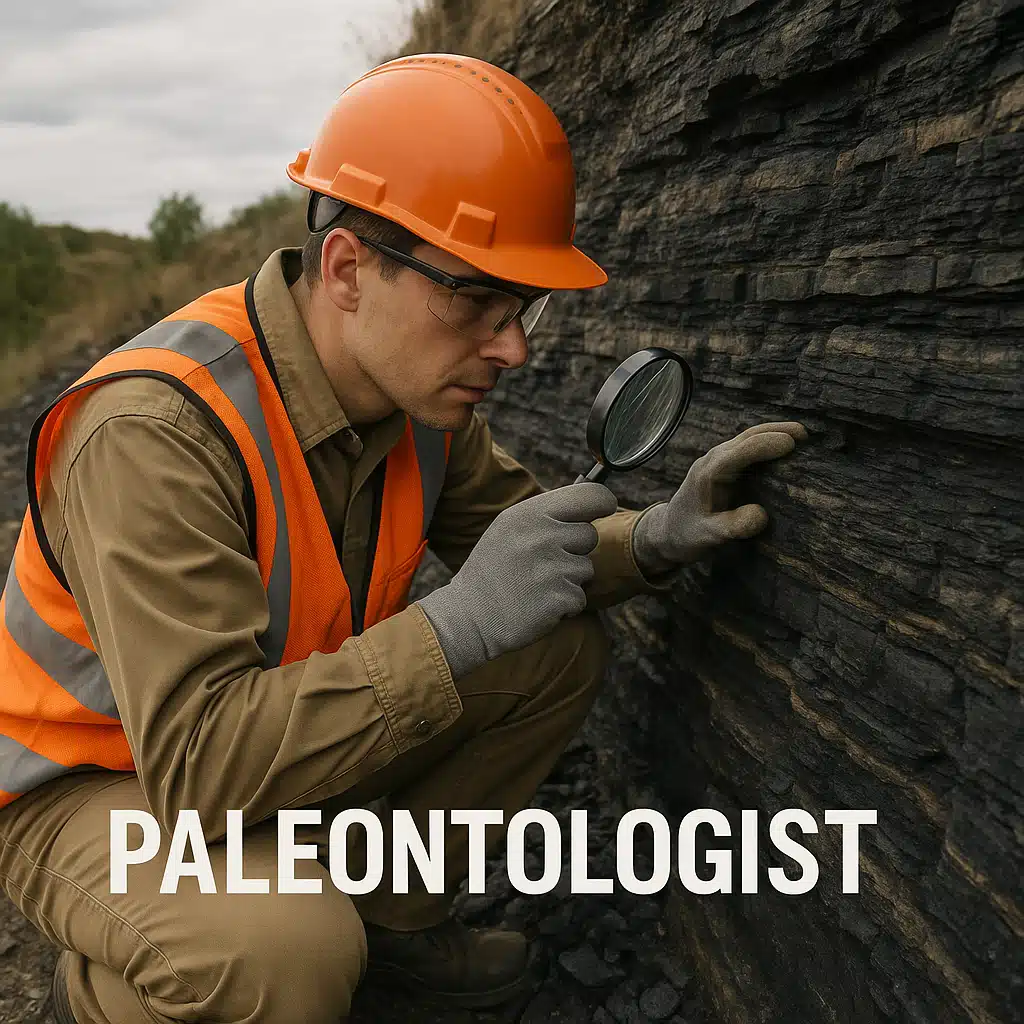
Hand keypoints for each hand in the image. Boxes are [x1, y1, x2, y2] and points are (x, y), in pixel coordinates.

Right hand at [416, 482, 617, 678]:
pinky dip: (564, 606)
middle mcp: (542, 536)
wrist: (468, 618)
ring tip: (536, 586)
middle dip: (574, 551)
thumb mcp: (509, 529)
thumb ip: (545, 515)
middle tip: (543, 564)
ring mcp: (551, 567)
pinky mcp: (559, 598)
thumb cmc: (492, 572)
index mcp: (529, 514)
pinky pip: (580, 597)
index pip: (590, 495)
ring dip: (568, 581)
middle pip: (589, 535)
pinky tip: (538, 605)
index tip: (605, 509)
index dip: (602, 503)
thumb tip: (589, 503)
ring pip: (586, 569)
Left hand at [632, 421, 807, 574]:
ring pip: (748, 438)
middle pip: (747, 437)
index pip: (740, 452)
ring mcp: (719, 460)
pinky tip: (787, 447)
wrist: (669, 531)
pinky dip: (768, 443)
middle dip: (776, 431)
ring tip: (803, 435)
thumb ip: (733, 527)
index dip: (766, 445)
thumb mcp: (708, 536)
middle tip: (805, 434)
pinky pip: (748, 447)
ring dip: (774, 433)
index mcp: (709, 473)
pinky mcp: (725, 465)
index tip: (792, 444)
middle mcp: (714, 460)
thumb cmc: (687, 534)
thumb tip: (762, 515)